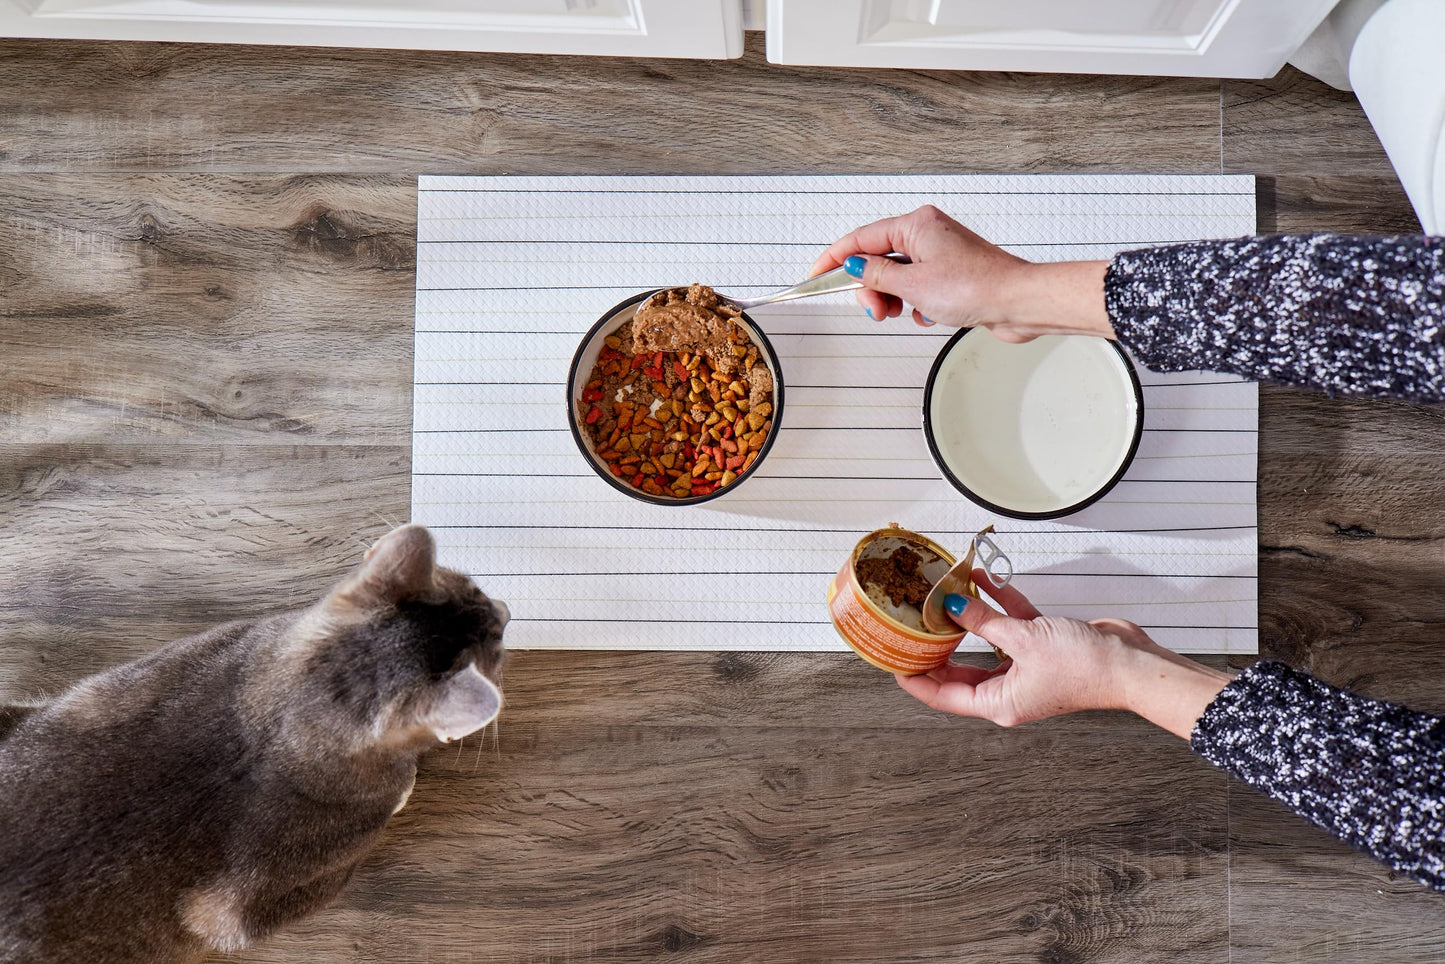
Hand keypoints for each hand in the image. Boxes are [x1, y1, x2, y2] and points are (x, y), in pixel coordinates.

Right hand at [809, 205, 1114, 341]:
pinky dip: (914, 303)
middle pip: (877, 259)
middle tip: (876, 310)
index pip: (860, 238)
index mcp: (915, 224)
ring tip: (901, 313)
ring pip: (896, 276)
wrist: (1017, 302)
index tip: (814, 276)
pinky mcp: (951, 273)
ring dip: (891, 298)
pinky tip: (928, 314)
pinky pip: (916, 287)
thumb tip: (854, 267)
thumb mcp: (913, 284)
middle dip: (870, 288)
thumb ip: (876, 275)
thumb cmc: (976, 287)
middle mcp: (927, 233)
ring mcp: (940, 253)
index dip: (833, 259)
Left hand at [895, 572, 1232, 737]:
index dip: (915, 680)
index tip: (892, 661)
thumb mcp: (1025, 640)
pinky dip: (1000, 604)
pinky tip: (982, 580)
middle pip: (958, 671)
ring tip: (941, 595)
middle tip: (909, 626)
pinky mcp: (1042, 647)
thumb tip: (951, 605)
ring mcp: (1025, 668)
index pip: (943, 697)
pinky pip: (1012, 625)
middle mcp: (1009, 690)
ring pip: (985, 643)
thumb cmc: (1084, 666)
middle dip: (935, 647)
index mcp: (999, 704)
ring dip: (968, 618)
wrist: (1130, 662)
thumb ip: (985, 622)